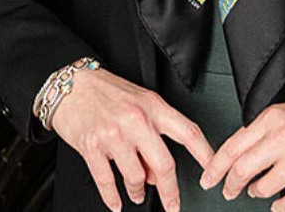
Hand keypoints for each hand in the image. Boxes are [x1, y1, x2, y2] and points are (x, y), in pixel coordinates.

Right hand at [51, 66, 213, 211]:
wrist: (72, 84)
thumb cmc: (108, 92)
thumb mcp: (139, 104)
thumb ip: (153, 134)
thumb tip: (158, 174)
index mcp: (153, 106)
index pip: (188, 132)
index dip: (204, 154)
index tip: (212, 172)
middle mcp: (136, 120)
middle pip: (164, 164)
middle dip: (170, 191)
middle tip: (173, 205)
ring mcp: (114, 134)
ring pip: (136, 176)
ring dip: (138, 191)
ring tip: (137, 193)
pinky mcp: (92, 147)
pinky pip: (107, 182)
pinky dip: (113, 198)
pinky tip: (117, 202)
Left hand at [199, 98, 284, 210]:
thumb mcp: (282, 112)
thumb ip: (259, 130)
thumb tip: (236, 152)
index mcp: (271, 120)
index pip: (233, 147)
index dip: (216, 167)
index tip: (208, 179)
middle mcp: (283, 139)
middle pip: (243, 169)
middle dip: (231, 184)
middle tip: (229, 190)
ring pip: (264, 188)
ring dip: (257, 193)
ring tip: (258, 190)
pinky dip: (279, 206)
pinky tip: (277, 203)